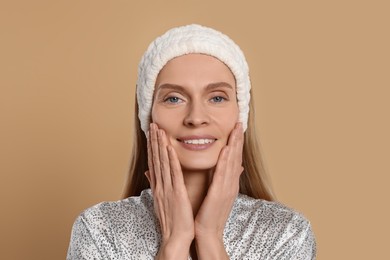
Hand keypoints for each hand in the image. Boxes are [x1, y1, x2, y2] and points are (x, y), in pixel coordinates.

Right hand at [145, 123, 193, 258]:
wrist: (175, 237)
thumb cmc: (171, 220)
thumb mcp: (161, 201)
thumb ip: (156, 185)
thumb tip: (149, 174)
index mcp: (158, 187)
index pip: (154, 162)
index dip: (152, 147)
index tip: (151, 133)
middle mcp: (160, 185)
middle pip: (155, 159)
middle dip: (154, 141)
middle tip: (152, 124)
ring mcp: (166, 189)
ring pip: (162, 163)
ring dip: (160, 145)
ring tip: (158, 130)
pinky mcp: (176, 193)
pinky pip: (173, 174)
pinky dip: (171, 160)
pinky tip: (169, 148)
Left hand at [194, 123, 243, 248]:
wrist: (208, 232)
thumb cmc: (210, 213)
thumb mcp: (219, 193)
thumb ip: (224, 178)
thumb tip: (235, 167)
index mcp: (229, 182)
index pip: (235, 158)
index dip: (237, 142)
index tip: (237, 128)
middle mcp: (231, 183)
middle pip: (236, 157)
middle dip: (238, 139)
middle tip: (240, 122)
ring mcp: (227, 188)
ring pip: (232, 162)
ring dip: (234, 145)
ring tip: (236, 130)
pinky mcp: (219, 194)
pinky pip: (223, 174)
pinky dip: (225, 161)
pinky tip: (227, 149)